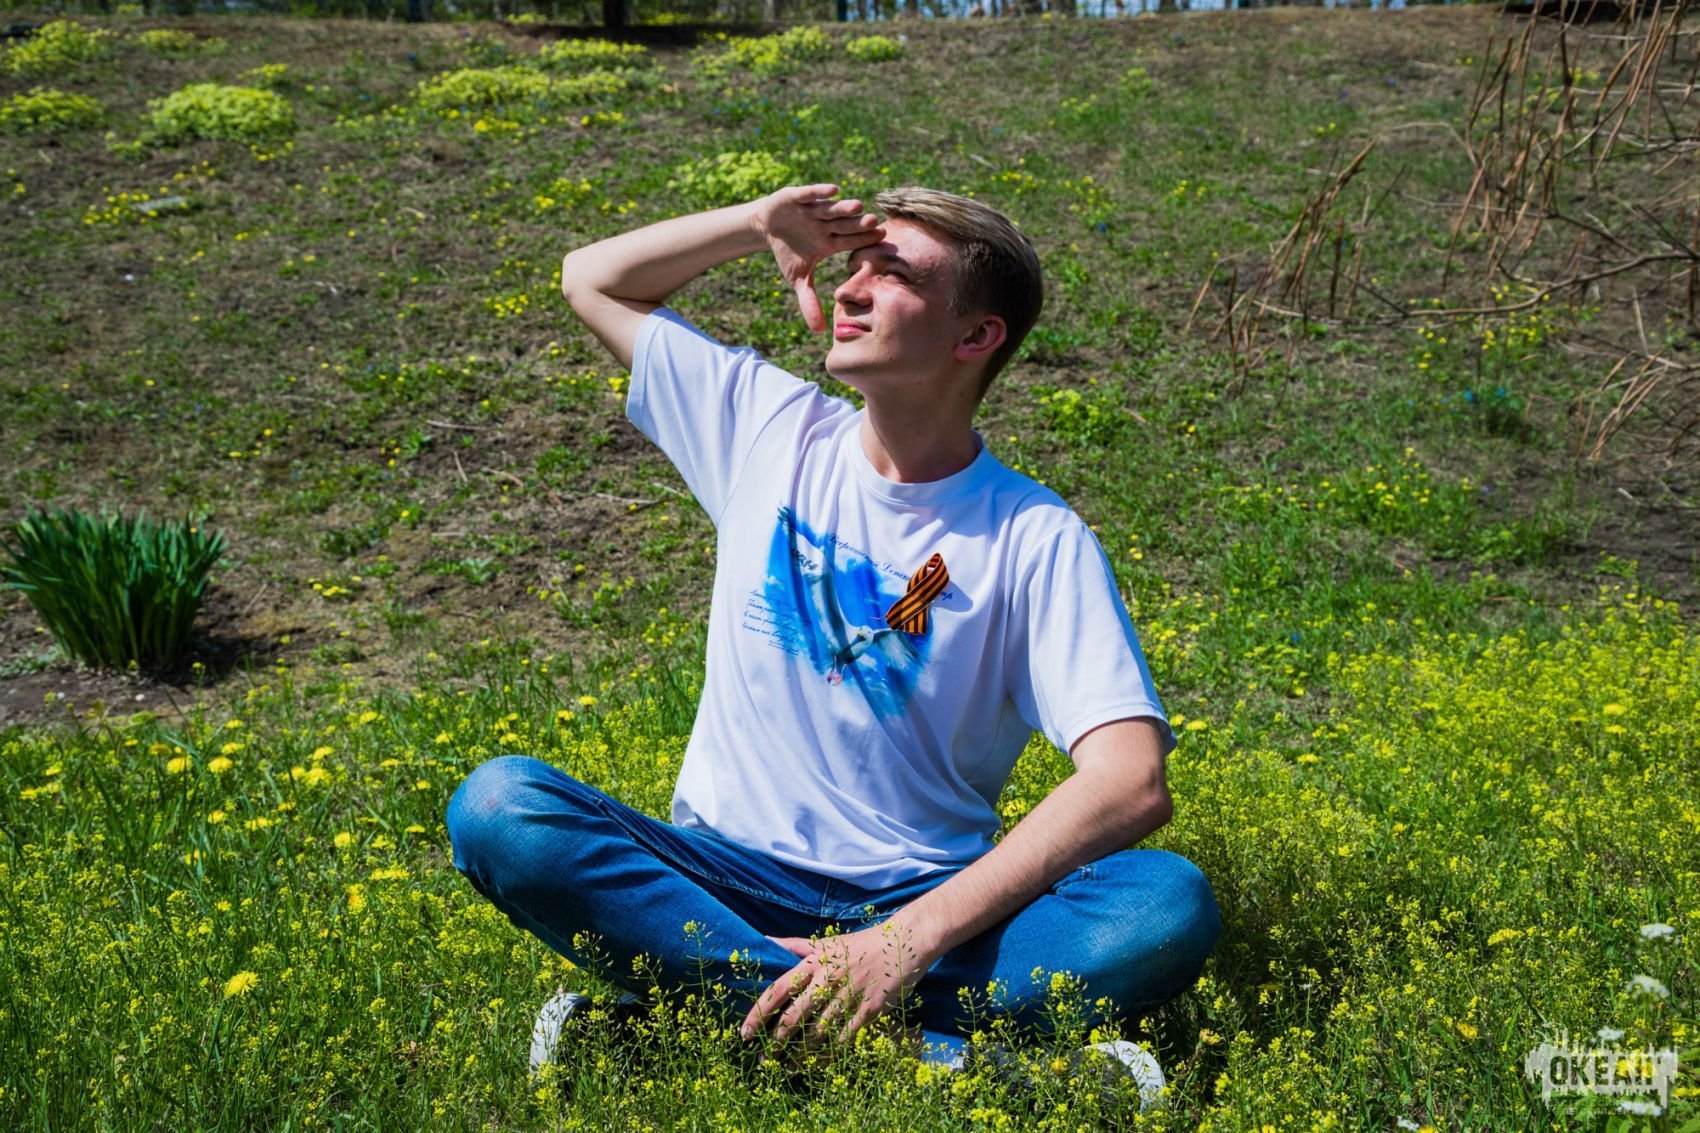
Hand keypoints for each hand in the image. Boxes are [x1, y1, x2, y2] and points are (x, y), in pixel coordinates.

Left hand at [740, 922, 936, 1047]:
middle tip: (764, 1061)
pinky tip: (819, 1064)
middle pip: (795, 1016)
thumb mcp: (826, 942)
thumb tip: (764, 940)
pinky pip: (845, 1037)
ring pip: (818, 1031)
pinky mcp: (870, 1008)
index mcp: (814, 962)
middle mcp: (828, 978)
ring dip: (801, 1053)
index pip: (779, 989)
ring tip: (787, 1068)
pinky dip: (830, 1053)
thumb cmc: (861, 944)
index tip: (744, 1033)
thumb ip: (794, 945)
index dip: (759, 1013)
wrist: (904, 942)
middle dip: (776, 1042)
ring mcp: (850, 994)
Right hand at [754, 184, 885, 333]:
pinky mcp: (797, 197)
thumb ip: (809, 302)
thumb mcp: (797, 279)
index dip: (864, 241)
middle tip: (876, 223)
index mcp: (831, 241)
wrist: (767, 228)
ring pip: (832, 209)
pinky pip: (810, 193)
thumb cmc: (788, 252)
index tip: (882, 242)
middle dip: (859, 224)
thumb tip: (819, 332)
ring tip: (858, 206)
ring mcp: (813, 210)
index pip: (851, 242)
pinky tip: (834, 190)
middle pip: (846, 224)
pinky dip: (820, 191)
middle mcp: (827, 224)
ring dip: (844, 208)